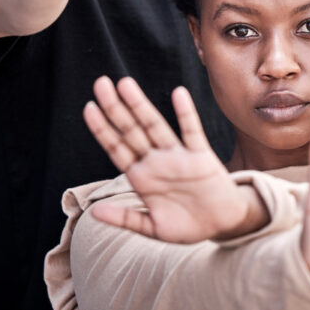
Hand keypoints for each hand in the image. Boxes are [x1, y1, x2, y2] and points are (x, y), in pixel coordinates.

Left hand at [83, 76, 264, 243]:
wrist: (222, 225)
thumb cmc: (186, 226)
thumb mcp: (152, 227)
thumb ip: (125, 218)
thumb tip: (93, 211)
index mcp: (141, 177)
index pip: (116, 148)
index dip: (102, 129)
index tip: (88, 107)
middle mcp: (157, 161)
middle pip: (131, 130)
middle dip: (115, 108)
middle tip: (100, 83)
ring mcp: (178, 156)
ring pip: (155, 125)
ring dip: (140, 105)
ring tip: (125, 84)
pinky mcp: (201, 156)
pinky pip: (192, 131)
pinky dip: (185, 113)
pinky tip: (178, 94)